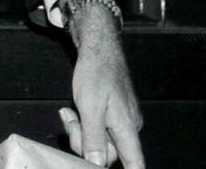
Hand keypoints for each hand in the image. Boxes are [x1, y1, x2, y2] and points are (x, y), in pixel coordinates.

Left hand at [61, 0, 143, 166]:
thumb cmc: (96, 73)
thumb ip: (94, 138)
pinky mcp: (112, 114)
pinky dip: (82, 124)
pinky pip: (96, 129)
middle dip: (84, 142)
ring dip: (79, 131)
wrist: (99, 49)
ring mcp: (120, 121)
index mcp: (127, 129)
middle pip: (106, 154)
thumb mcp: (90, 107)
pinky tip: (73, 111)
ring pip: (98, 141)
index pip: (135, 163)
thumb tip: (97, 164)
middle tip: (70, 119)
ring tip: (70, 113)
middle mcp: (128, 128)